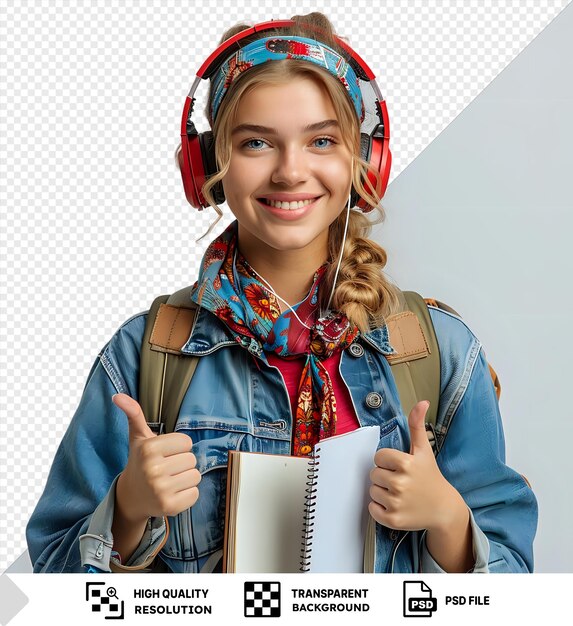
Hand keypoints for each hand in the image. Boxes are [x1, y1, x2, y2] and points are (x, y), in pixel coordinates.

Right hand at [112, 393, 200, 522]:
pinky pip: (195, 493)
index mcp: (149, 449)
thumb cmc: (140, 462)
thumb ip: (134, 414)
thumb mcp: (138, 437)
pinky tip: (172, 493)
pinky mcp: (169, 507)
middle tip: (166, 469)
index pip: (187, 442)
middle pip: (192, 459)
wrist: (131, 497)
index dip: (178, 447)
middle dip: (182, 463)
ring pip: (195, 476)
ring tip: (169, 480)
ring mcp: (161, 490)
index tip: (164, 453)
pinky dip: (187, 494)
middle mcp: (153, 469)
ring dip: (186, 478)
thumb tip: (118, 395)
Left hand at [368, 400, 463, 531]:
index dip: (388, 461)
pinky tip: (395, 505)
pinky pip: (372, 508)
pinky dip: (379, 508)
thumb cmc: (430, 476)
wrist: (443, 509)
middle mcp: (401, 483)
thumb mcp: (424, 449)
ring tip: (400, 493)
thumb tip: (422, 401)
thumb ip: (417, 424)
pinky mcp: (393, 520)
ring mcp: (397, 503)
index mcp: (406, 463)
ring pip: (372, 490)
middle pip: (374, 474)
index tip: (400, 466)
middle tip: (401, 480)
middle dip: (384, 476)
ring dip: (382, 491)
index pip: (378, 457)